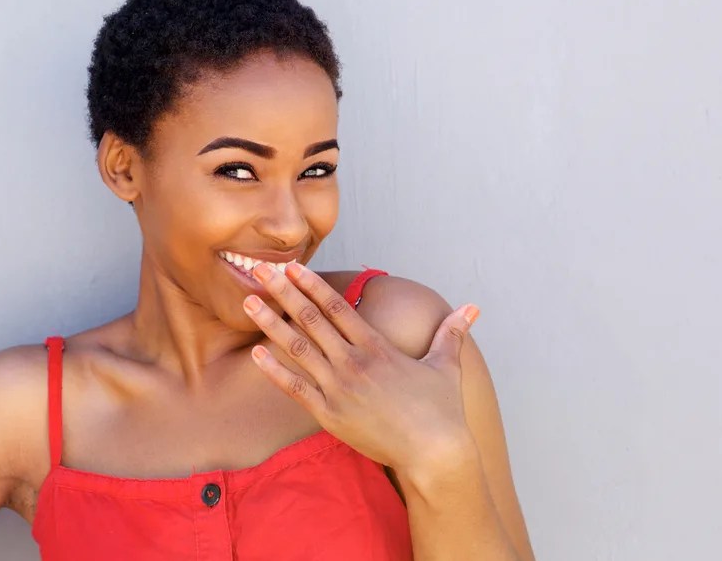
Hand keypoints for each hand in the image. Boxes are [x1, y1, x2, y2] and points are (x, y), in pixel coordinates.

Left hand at [244, 262, 479, 471]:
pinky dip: (274, 371)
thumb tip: (472, 309)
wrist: (436, 455)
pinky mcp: (331, 416)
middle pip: (310, 319)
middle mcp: (354, 363)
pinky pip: (296, 389)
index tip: (292, 267)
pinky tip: (256, 354)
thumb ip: (451, 333)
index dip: (312, 284)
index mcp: (377, 347)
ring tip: (249, 304)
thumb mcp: (446, 366)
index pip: (337, 307)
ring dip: (271, 324)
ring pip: (298, 349)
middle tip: (259, 270)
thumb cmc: (442, 412)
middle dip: (283, 292)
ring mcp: (340, 390)